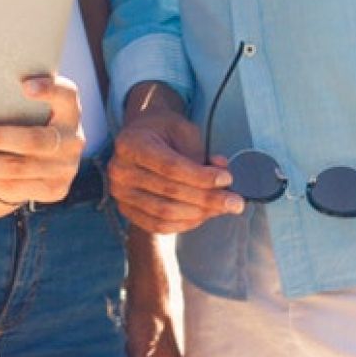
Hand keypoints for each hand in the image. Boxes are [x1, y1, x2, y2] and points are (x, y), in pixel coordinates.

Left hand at [0, 74, 85, 204]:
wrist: (50, 156)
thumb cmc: (29, 115)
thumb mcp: (30, 104)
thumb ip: (11, 96)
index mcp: (70, 110)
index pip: (66, 95)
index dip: (49, 90)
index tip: (23, 85)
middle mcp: (72, 140)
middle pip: (33, 139)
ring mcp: (65, 168)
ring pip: (18, 168)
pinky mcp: (54, 189)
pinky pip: (15, 187)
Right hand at [108, 96, 240, 233]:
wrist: (141, 137)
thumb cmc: (164, 131)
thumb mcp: (184, 131)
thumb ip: (201, 154)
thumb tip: (223, 178)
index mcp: (130, 143)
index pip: (170, 166)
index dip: (201, 177)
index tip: (227, 179)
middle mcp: (119, 170)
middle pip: (169, 192)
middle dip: (208, 199)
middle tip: (236, 202)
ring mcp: (119, 193)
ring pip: (165, 213)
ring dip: (200, 214)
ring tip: (223, 208)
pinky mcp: (126, 210)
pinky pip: (158, 226)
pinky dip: (185, 224)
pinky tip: (204, 215)